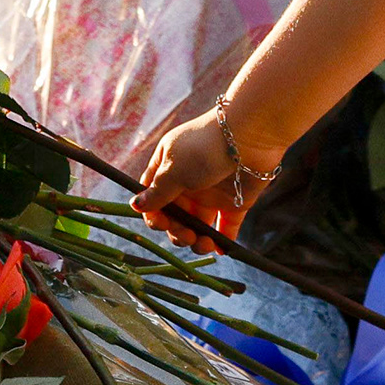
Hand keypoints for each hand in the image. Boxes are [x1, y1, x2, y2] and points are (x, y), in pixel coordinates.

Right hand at [134, 112, 255, 240]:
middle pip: (175, 217)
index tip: (161, 224)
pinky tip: (220, 248)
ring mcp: (211, 194)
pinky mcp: (234, 202)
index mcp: (168, 169)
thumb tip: (135, 205)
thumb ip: (157, 193)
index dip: (154, 215)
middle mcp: (187, 183)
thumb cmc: (204, 148)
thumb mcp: (174, 170)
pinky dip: (222, 240)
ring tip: (205, 244)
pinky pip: (225, 227)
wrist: (249, 136)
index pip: (153, 197)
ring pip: (198, 226)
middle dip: (177, 231)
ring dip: (198, 241)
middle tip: (186, 236)